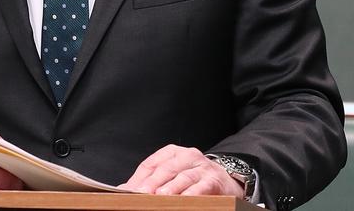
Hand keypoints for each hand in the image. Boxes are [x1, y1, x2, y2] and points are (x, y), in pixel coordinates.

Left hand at [119, 144, 244, 196]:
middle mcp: (187, 155)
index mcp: (172, 152)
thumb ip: (152, 180)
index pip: (151, 163)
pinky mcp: (214, 180)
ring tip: (160, 196)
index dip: (139, 178)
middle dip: (152, 183)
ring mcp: (201, 167)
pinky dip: (191, 194)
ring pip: (183, 177)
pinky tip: (184, 201)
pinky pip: (201, 187)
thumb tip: (125, 189)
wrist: (227, 180)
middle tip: (141, 194)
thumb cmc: (194, 178)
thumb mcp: (173, 174)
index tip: (128, 190)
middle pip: (165, 169)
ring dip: (171, 188)